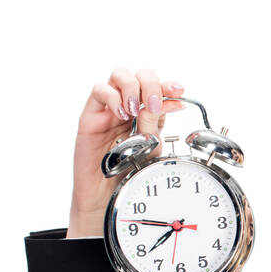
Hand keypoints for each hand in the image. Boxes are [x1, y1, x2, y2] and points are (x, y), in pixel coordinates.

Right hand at [68, 67, 188, 237]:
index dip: (168, 85)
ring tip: (134, 108)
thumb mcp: (151, 148)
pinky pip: (98, 91)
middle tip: (153, 103)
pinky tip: (120, 114)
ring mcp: (109, 110)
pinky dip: (111, 96)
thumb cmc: (129, 175)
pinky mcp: (91, 116)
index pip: (157, 88)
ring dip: (131, 86)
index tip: (179, 90)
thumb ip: (156, 124)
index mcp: (146, 114)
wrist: (108, 197)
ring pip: (117, 76)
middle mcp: (128, 108)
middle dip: (150, 83)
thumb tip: (170, 101)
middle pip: (138, 75)